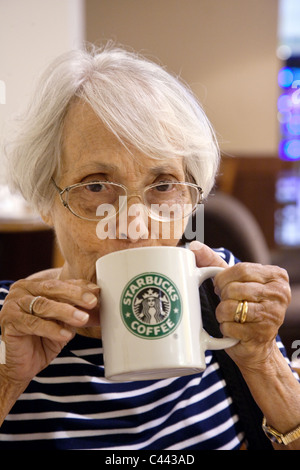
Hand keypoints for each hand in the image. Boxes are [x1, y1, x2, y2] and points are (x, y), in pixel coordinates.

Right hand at [0, 277, 99, 383]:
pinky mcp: (9, 322)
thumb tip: (101, 305)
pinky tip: (67, 335)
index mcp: (35, 285)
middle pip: (52, 289)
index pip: (61, 283)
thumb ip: (78, 312)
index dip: (80, 287)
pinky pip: (34, 324)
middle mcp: (22, 290)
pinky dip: (52, 329)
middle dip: (75, 295)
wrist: (21, 365)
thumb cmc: (43, 340)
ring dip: (66, 312)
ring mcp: (13, 305)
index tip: (97, 292)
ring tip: (83, 319)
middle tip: (92, 302)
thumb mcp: (65, 323)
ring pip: (44, 305)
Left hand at [190, 241, 290, 369]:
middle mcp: (279, 294)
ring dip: (222, 313)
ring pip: (230, 308)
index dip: (223, 279)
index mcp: (276, 276)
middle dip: (223, 297)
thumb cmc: (243, 305)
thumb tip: (193, 245)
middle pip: (234, 288)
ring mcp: (273, 315)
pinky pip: (229, 327)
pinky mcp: (262, 335)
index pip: (241, 269)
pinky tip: (233, 329)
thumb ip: (213, 261)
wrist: (256, 344)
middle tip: (227, 302)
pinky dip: (225, 329)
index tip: (221, 287)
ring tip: (230, 316)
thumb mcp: (232, 280)